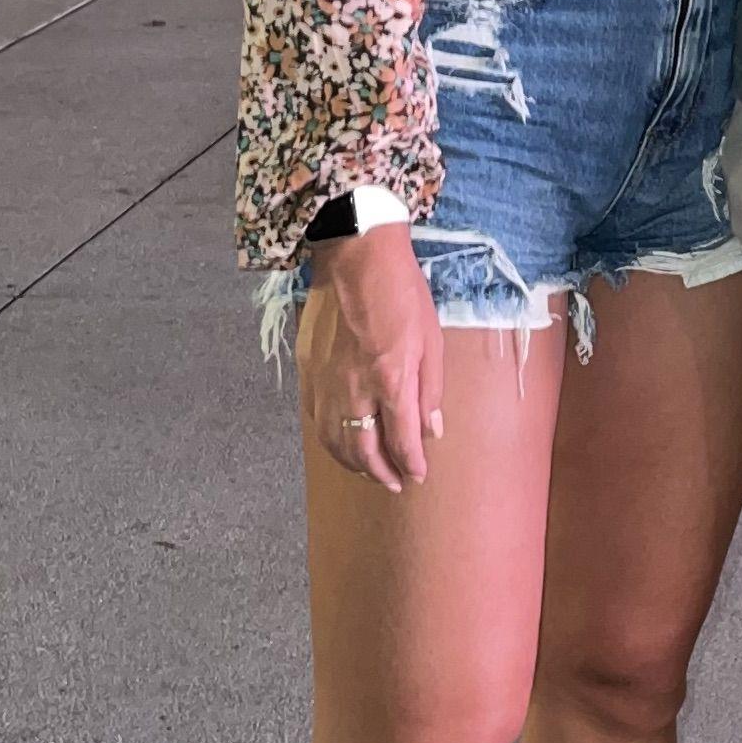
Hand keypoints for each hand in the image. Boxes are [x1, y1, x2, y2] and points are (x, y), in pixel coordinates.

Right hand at [297, 223, 441, 490]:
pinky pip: (317, 419)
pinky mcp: (309, 371)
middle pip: (365, 449)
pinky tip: (341, 442)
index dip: (411, 465)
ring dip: (354, 462)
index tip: (418, 476)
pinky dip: (330, 439)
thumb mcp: (432, 342)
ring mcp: (327, 382)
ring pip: (335, 440)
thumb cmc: (403, 295)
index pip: (402, 441)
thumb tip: (432, 431)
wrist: (358, 258)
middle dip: (382, 473)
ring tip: (370, 470)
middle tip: (395, 484)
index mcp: (391, 381)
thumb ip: (430, 392)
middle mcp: (355, 389)